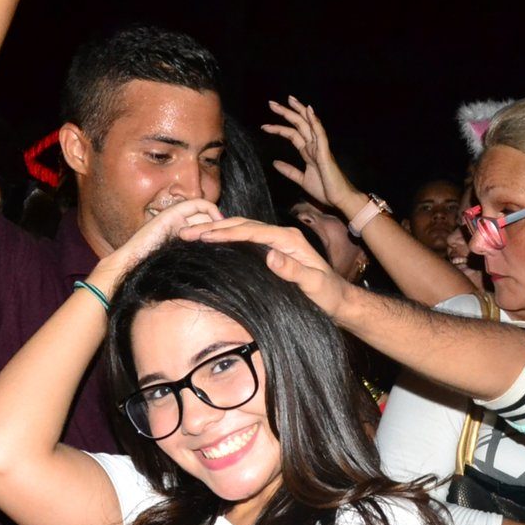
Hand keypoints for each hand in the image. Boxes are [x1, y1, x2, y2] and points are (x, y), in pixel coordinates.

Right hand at [88, 197, 221, 293]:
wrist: (131, 266)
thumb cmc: (152, 271)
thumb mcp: (181, 263)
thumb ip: (194, 258)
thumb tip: (215, 266)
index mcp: (177, 232)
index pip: (204, 225)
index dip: (218, 231)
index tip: (231, 242)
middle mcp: (176, 221)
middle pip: (206, 217)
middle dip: (220, 225)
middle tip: (235, 235)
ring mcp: (173, 215)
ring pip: (204, 211)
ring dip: (217, 219)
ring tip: (229, 230)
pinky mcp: (171, 213)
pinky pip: (197, 204)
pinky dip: (210, 210)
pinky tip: (219, 223)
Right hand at [180, 215, 350, 315]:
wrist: (339, 299)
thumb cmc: (328, 294)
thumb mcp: (314, 285)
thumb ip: (293, 270)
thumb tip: (269, 256)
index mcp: (288, 239)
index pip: (251, 231)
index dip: (226, 233)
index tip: (202, 236)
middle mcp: (282, 235)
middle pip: (241, 225)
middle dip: (212, 227)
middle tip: (185, 231)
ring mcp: (277, 241)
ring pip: (241, 228)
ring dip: (215, 229)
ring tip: (190, 232)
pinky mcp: (273, 249)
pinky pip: (245, 237)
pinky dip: (226, 235)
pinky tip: (212, 238)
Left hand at [262, 96, 362, 213]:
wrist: (339, 200)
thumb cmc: (325, 190)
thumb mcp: (301, 179)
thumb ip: (289, 171)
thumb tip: (274, 163)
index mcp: (308, 152)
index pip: (292, 134)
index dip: (278, 128)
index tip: (264, 126)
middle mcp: (314, 146)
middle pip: (298, 124)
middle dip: (285, 113)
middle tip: (271, 103)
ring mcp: (320, 147)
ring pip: (308, 124)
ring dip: (298, 112)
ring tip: (288, 100)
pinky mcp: (326, 152)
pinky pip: (320, 133)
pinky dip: (314, 121)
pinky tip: (309, 111)